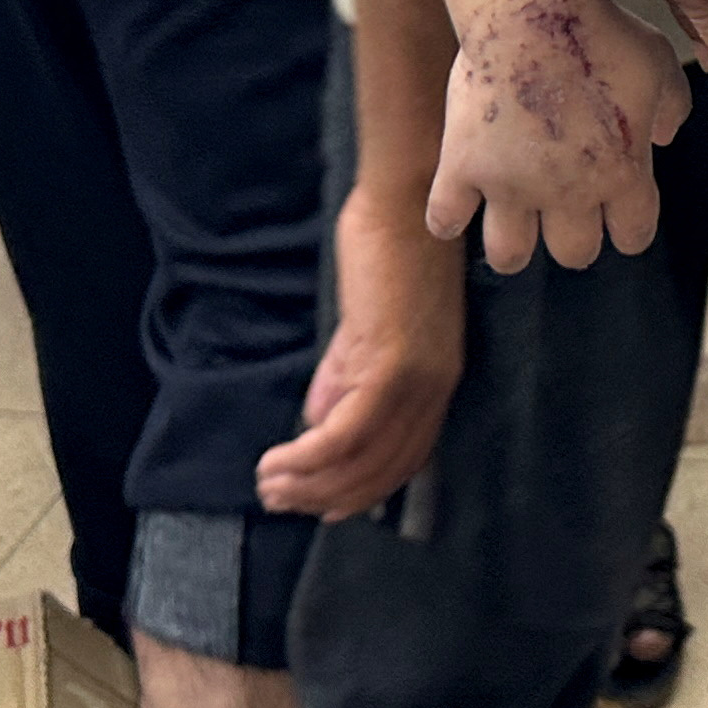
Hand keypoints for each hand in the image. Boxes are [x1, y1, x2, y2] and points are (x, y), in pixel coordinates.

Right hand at [256, 189, 468, 518]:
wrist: (405, 199)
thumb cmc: (387, 248)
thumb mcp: (365, 325)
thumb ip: (345, 373)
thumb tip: (318, 423)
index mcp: (438, 377)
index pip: (406, 458)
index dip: (364, 491)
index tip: (323, 508)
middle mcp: (435, 385)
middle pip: (384, 469)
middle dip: (328, 496)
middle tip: (280, 501)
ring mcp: (417, 377)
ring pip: (363, 458)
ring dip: (311, 482)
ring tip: (269, 487)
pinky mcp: (391, 362)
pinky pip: (348, 431)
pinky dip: (310, 455)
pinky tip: (278, 461)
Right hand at [428, 0, 688, 271]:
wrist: (536, 7)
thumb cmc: (600, 29)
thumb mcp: (660, 63)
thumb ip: (673, 106)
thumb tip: (667, 134)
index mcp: (623, 174)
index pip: (633, 235)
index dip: (629, 225)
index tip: (620, 212)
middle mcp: (569, 193)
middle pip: (574, 253)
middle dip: (574, 237)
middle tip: (565, 210)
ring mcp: (511, 185)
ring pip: (509, 254)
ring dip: (514, 244)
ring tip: (513, 221)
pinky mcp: (463, 167)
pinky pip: (445, 218)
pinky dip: (448, 217)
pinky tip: (458, 204)